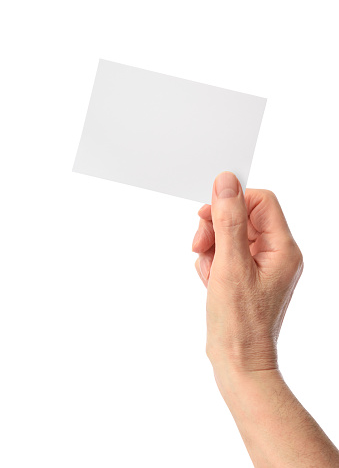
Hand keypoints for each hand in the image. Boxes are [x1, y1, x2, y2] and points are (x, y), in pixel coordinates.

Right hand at [192, 171, 303, 372]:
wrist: (237, 362)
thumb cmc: (240, 323)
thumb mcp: (230, 265)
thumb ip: (228, 220)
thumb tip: (226, 182)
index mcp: (282, 248)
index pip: (261, 201)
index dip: (233, 201)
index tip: (209, 213)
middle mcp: (275, 254)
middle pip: (242, 216)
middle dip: (216, 228)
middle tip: (200, 244)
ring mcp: (260, 265)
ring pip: (229, 234)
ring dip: (211, 247)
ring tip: (209, 272)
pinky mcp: (245, 275)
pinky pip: (224, 252)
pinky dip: (211, 262)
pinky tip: (210, 282)